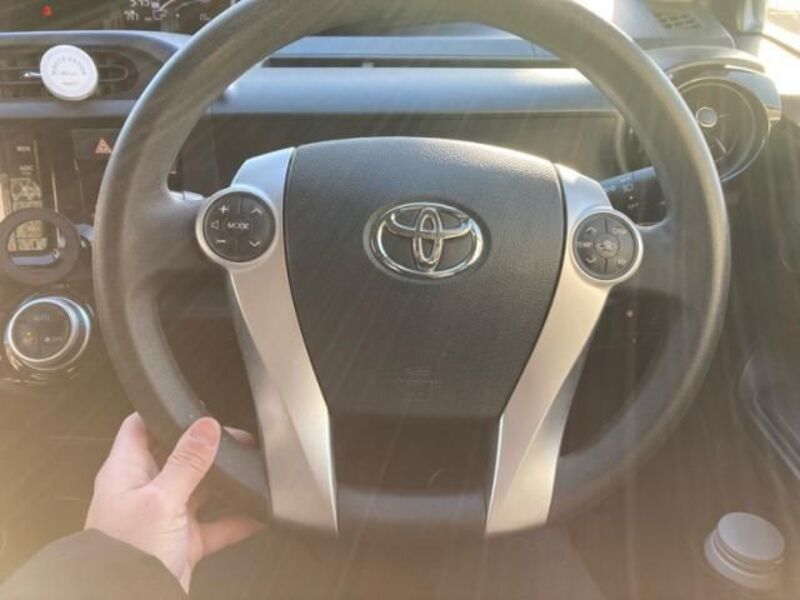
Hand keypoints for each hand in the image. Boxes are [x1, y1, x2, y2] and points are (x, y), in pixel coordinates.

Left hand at [85, 413, 261, 591]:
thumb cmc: (124, 556)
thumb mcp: (160, 500)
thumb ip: (185, 462)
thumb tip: (205, 426)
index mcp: (126, 472)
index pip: (140, 427)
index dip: (163, 411)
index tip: (194, 404)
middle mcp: (144, 491)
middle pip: (178, 456)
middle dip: (208, 447)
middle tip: (238, 439)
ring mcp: (164, 518)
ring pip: (200, 489)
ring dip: (225, 483)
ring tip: (252, 470)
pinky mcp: (182, 543)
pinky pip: (215, 525)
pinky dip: (237, 519)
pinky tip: (257, 513)